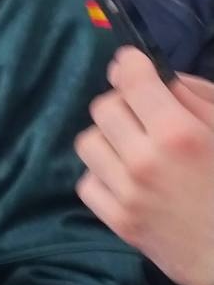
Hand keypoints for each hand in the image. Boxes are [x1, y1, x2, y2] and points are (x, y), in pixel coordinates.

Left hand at [76, 48, 213, 284]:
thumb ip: (196, 98)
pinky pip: (87, 181)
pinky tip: (127, 178)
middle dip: (122, 103)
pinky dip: (103, 175)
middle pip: (103, 108)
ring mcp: (126, 193)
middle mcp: (144, 160)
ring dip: (109, 138)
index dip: (129, 65)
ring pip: (88, 142)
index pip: (131, 81)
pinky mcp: (117, 220)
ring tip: (134, 148)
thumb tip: (161, 79)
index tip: (131, 64)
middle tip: (142, 113)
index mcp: (178, 134)